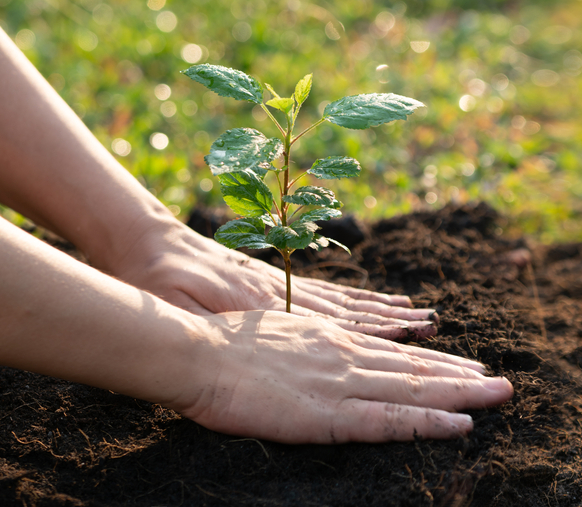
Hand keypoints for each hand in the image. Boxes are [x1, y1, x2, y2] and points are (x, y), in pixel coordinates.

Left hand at [106, 216, 437, 339]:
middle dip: (396, 323)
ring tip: (421, 316)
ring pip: (345, 304)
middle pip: (351, 313)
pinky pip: (328, 296)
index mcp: (265, 304)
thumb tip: (256, 337)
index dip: (375, 329)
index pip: (332, 321)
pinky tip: (379, 305)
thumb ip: (219, 322)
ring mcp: (282, 288)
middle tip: (435, 325)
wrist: (145, 244)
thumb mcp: (178, 309)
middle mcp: (283, 295)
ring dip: (385, 312)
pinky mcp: (274, 284)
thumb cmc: (157, 285)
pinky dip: (360, 302)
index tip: (414, 331)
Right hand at [174, 312, 512, 443]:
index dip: (436, 364)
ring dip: (462, 393)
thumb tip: (320, 360)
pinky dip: (429, 422)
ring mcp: (343, 384)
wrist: (199, 351)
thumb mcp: (279, 337)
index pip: (397, 355)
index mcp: (335, 342)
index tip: (466, 367)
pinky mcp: (330, 414)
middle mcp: (349, 358)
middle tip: (501, 380)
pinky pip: (390, 420)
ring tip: (498, 394)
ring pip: (416, 390)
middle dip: (462, 376)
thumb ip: (308, 348)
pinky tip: (460, 425)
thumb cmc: (226, 346)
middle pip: (417, 370)